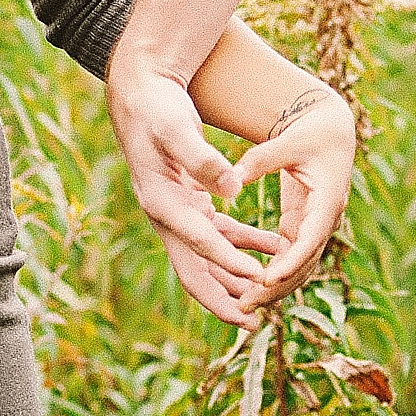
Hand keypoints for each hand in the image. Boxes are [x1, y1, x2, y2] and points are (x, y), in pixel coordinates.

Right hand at [107, 65, 290, 328]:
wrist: (140, 93)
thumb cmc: (157, 108)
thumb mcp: (176, 127)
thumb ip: (203, 159)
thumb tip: (233, 189)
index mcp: (162, 203)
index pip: (200, 243)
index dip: (230, 263)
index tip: (260, 279)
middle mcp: (168, 216)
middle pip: (196, 270)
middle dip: (224, 299)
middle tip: (255, 322)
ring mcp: (179, 213)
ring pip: (211, 259)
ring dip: (237, 278)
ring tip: (270, 297)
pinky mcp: (192, 203)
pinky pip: (221, 234)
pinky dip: (245, 245)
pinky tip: (274, 247)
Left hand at [223, 86, 357, 313]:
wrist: (330, 131)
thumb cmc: (310, 132)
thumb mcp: (286, 142)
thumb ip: (260, 160)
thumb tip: (231, 178)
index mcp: (328, 200)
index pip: (311, 238)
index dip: (291, 261)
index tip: (268, 279)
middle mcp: (326, 220)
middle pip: (305, 263)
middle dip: (277, 287)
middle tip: (246, 304)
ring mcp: (315, 226)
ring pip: (298, 267)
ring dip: (274, 288)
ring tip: (243, 305)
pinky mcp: (302, 226)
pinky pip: (289, 258)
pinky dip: (272, 274)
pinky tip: (249, 289)